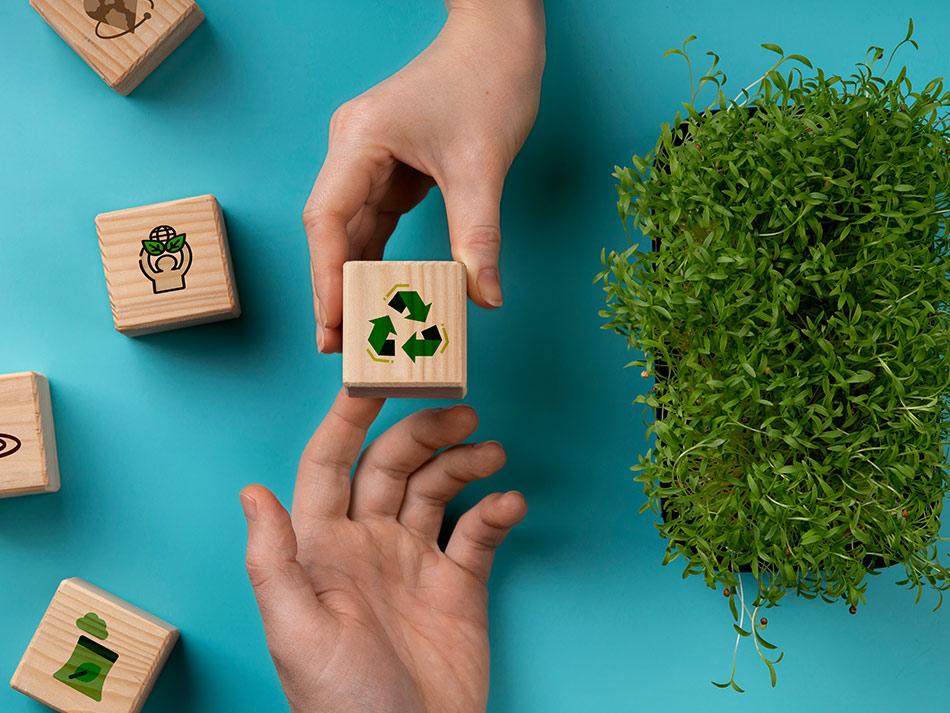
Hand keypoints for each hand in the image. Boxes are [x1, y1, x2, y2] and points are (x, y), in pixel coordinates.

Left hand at [240, 389, 527, 712]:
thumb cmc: (341, 704)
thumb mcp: (296, 633)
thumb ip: (275, 561)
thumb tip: (252, 491)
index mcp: (323, 548)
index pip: (330, 464)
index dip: (347, 420)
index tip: (372, 380)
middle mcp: (368, 544)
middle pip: (393, 465)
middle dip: (423, 432)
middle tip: (461, 413)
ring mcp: (415, 562)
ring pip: (439, 488)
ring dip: (465, 462)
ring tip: (490, 452)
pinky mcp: (458, 585)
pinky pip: (478, 533)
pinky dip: (497, 511)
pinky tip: (509, 503)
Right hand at [304, 0, 545, 351]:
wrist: (499, 39)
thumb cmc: (488, 82)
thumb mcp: (483, 166)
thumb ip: (479, 237)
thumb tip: (485, 297)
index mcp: (360, 140)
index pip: (328, 218)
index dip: (327, 276)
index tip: (332, 323)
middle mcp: (353, 150)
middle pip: (332, 230)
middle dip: (335, 288)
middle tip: (337, 345)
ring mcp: (369, 160)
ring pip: (351, 231)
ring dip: (354, 280)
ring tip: (355, 332)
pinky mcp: (390, 168)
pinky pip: (376, 222)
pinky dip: (378, 259)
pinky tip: (380, 295)